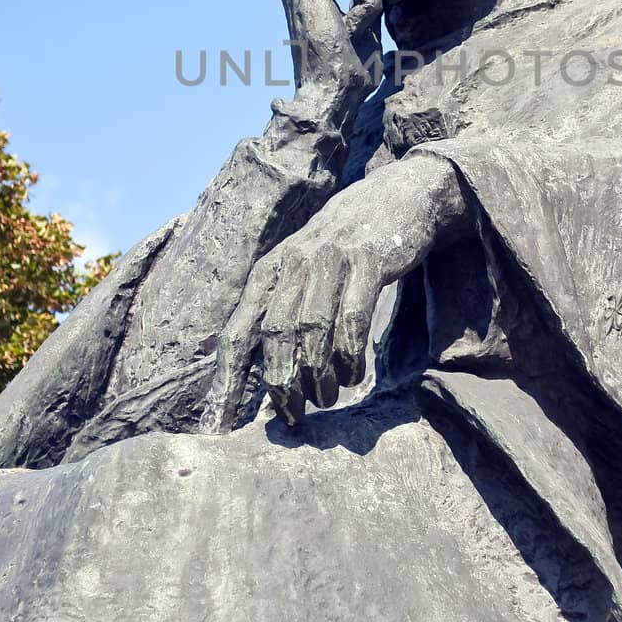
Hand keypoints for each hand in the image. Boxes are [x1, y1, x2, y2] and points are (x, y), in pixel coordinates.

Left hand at [200, 153, 468, 430]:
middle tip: (293, 418)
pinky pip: (353, 315)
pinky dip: (349, 352)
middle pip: (273, 334)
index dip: (226, 382)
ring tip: (326, 398)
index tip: (219, 427)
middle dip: (279, 383)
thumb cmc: (347, 245)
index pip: (236, 333)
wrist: (402, 194)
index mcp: (268, 270)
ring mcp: (331, 258)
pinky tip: (353, 373)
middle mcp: (293, 262)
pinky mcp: (369, 258)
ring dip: (316, 373)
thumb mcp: (303, 269)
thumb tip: (268, 380)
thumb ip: (283, 311)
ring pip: (311, 328)